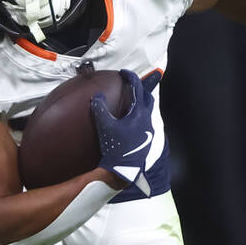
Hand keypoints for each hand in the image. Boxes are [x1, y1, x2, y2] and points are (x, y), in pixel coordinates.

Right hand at [90, 70, 159, 195]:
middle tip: (133, 85)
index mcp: (139, 113)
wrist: (125, 170)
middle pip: (147, 98)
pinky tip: (131, 121)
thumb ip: (100, 109)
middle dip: (141, 88)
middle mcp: (147, 120)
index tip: (124, 73)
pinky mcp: (146, 139)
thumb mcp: (105, 127)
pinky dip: (139, 115)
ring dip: (141, 103)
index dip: (131, 78)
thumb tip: (97, 96)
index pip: (137, 88)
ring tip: (133, 102)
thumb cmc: (117, 148)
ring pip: (148, 110)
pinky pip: (145, 121)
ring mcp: (148, 130)